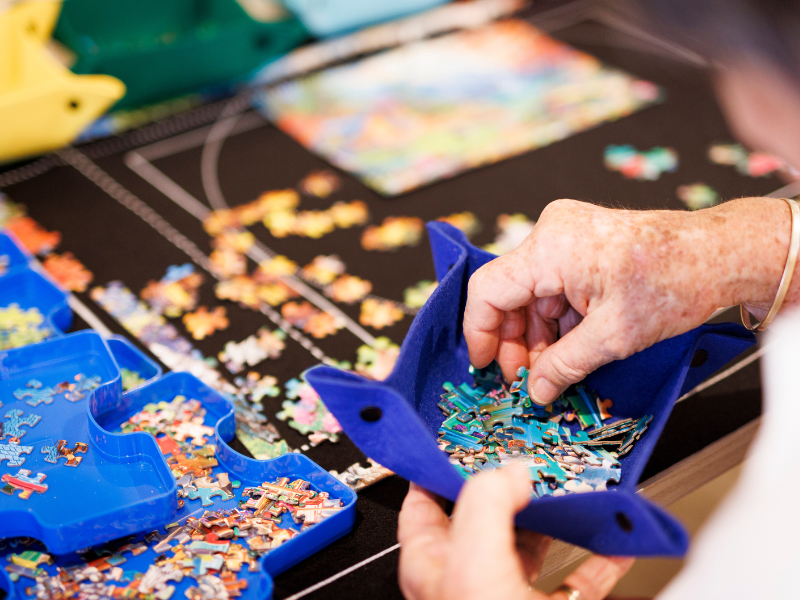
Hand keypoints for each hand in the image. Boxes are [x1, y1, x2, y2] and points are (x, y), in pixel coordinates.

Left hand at [397, 466, 635, 599]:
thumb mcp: (475, 566)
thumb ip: (486, 506)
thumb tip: (509, 471)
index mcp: (434, 567)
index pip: (424, 502)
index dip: (442, 466)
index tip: (468, 435)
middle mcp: (468, 582)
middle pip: (486, 516)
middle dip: (512, 483)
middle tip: (534, 451)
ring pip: (534, 543)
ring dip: (559, 513)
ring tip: (578, 484)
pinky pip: (579, 580)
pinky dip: (600, 555)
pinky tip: (617, 535)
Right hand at [463, 197, 790, 403]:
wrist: (718, 253)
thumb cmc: (676, 280)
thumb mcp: (614, 335)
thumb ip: (565, 364)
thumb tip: (537, 389)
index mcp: (550, 248)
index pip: (488, 291)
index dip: (480, 333)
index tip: (484, 365)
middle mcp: (551, 234)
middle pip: (509, 293)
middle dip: (515, 340)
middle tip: (526, 378)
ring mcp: (565, 236)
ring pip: (531, 293)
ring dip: (538, 334)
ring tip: (551, 369)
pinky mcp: (579, 244)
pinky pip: (552, 285)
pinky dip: (557, 319)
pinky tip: (567, 347)